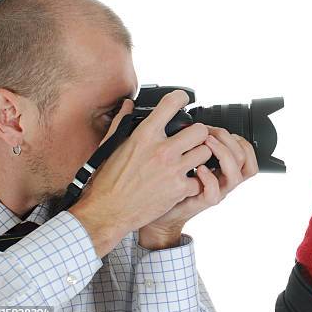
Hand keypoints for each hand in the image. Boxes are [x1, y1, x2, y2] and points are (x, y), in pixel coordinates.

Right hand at [69, 90, 212, 256]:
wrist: (106, 212)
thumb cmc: (107, 181)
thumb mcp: (110, 146)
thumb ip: (122, 122)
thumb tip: (128, 104)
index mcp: (145, 135)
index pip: (172, 103)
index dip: (182, 98)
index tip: (184, 100)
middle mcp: (162, 150)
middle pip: (200, 130)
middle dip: (198, 134)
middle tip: (192, 139)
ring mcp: (173, 170)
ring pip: (205, 152)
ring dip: (200, 156)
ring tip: (191, 160)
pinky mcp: (179, 189)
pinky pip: (200, 179)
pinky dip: (195, 182)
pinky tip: (185, 182)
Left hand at [138, 126, 258, 249]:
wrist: (158, 207)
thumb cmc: (170, 181)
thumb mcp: (187, 157)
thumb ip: (196, 142)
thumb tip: (196, 122)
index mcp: (224, 168)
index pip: (248, 153)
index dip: (237, 138)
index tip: (217, 130)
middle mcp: (224, 180)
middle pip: (245, 160)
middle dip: (229, 141)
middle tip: (209, 133)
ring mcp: (215, 191)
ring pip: (236, 176)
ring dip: (223, 155)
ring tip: (206, 144)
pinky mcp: (201, 202)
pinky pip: (215, 193)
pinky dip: (209, 178)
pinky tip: (199, 168)